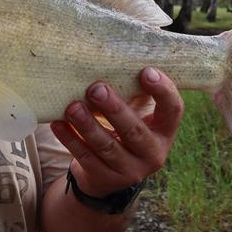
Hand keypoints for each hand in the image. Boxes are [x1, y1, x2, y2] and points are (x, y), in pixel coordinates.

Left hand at [50, 67, 182, 197]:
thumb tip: (116, 53)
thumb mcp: (136, 117)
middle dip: (115, 109)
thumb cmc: (122, 132)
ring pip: (107, 146)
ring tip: (72, 107)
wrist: (107, 177)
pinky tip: (58, 123)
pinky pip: (85, 157)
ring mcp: (129, 170)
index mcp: (164, 132)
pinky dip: (70, 139)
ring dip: (88, 125)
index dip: (163, 91)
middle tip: (96, 88)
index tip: (145, 71)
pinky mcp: (105, 178)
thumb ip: (132, 93)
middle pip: (135, 131)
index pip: (173, 110)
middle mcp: (152, 154)